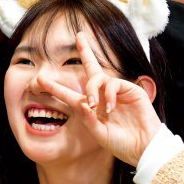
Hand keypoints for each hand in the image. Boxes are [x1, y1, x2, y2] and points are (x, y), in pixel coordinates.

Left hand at [36, 32, 160, 167]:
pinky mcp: (131, 90)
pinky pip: (113, 83)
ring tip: (94, 104)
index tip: (39, 80)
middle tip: (78, 35)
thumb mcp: (99, 134)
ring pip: (98, 77)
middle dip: (85, 50)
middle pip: (92, 68)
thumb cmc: (121, 143)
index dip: (55, 87)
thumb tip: (81, 104)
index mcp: (91, 107)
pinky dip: (108, 94)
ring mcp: (117, 91)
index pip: (70, 94)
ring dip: (92, 89)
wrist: (144, 148)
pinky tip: (110, 107)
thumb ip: (88, 120)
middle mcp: (103, 95)